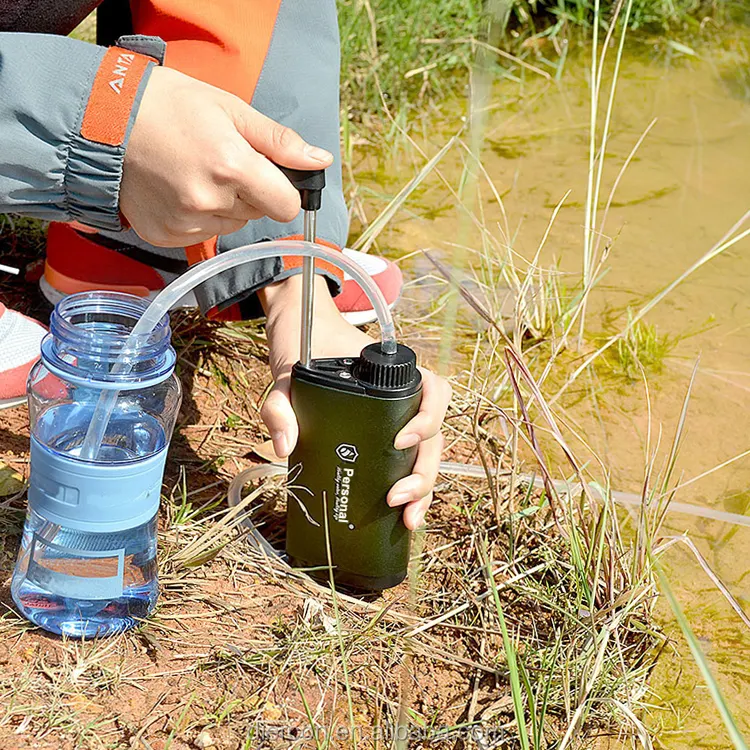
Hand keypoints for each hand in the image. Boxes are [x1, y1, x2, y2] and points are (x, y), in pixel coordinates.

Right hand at [120, 66, 332, 246]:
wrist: (101, 122)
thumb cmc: (167, 106)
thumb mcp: (230, 110)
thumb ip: (279, 141)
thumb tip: (319, 161)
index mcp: (231, 166)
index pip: (286, 206)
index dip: (282, 191)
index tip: (267, 175)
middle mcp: (209, 201)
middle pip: (258, 213)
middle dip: (248, 191)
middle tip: (217, 161)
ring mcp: (185, 222)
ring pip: (231, 224)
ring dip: (223, 205)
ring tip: (193, 173)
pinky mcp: (166, 236)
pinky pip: (202, 234)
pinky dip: (197, 217)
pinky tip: (177, 190)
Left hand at [258, 275, 450, 529]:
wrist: (301, 335)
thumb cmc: (302, 349)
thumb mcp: (288, 375)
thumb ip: (280, 405)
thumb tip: (286, 447)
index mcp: (392, 374)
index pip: (433, 390)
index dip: (428, 418)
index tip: (401, 440)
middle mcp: (403, 398)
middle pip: (434, 436)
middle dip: (424, 472)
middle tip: (397, 497)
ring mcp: (396, 419)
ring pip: (427, 455)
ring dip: (424, 488)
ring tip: (409, 519)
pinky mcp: (383, 438)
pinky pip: (409, 462)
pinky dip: (412, 490)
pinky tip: (401, 516)